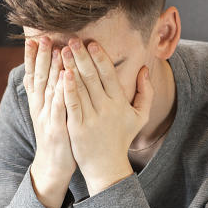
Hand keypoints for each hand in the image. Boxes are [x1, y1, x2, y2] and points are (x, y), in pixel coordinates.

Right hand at [23, 38, 76, 207]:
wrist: (53, 166)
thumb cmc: (57, 136)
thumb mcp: (49, 113)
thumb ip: (49, 94)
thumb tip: (52, 72)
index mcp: (38, 103)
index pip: (33, 75)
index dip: (32, 57)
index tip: (33, 38)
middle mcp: (39, 108)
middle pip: (38, 78)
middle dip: (40, 57)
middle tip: (43, 37)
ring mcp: (47, 118)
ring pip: (48, 89)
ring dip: (51, 69)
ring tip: (55, 50)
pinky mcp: (57, 129)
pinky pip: (59, 108)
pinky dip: (60, 92)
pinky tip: (64, 79)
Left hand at [61, 39, 153, 194]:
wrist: (107, 167)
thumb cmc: (121, 139)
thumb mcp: (140, 116)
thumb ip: (145, 92)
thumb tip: (144, 69)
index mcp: (120, 103)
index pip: (109, 75)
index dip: (100, 58)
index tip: (92, 43)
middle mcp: (106, 108)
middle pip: (93, 77)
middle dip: (82, 57)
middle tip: (72, 40)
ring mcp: (91, 118)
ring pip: (80, 88)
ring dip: (71, 67)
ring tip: (62, 51)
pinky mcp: (77, 128)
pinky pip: (72, 105)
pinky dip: (67, 90)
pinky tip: (62, 75)